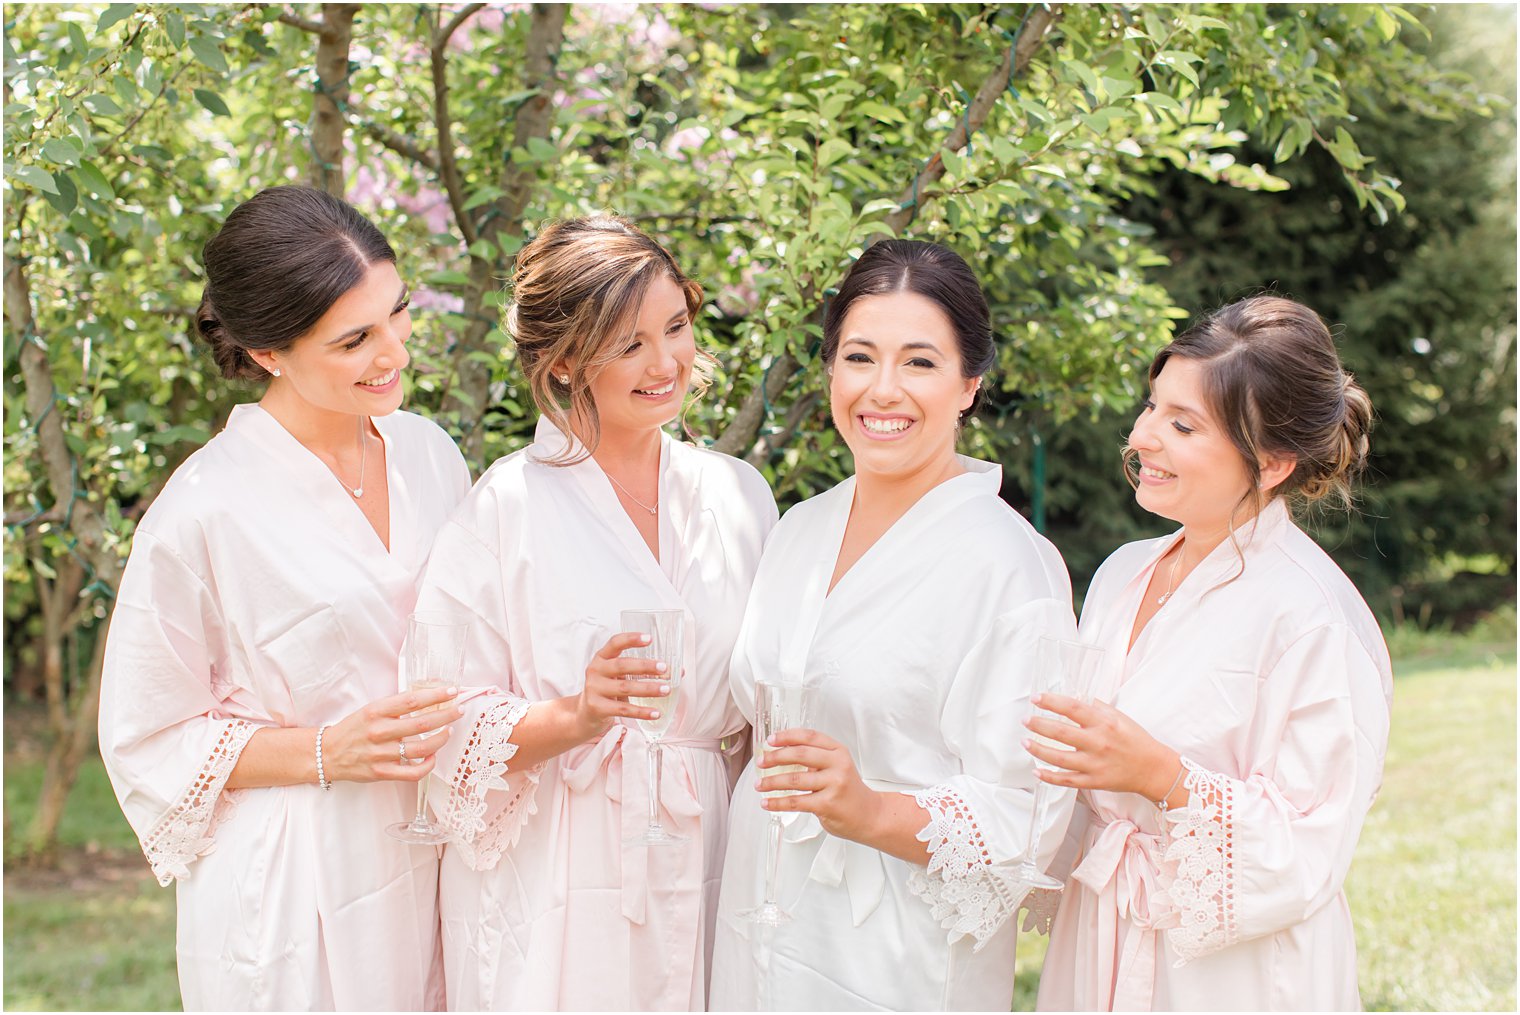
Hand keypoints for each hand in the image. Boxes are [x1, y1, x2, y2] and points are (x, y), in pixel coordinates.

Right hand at [322, 684, 463, 783]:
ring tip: (448, 731)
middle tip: (459, 710)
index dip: (435, 695)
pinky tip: (433, 757)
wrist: (327, 753)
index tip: (452, 691)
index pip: (412, 700)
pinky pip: (413, 772)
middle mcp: (379, 731)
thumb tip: (427, 697)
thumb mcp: (370, 710)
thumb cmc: (353, 729)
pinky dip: (428, 765)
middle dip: (446, 715)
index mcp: (376, 711)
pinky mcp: (381, 773)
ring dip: (441, 739)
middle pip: (422, 723)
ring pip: (421, 748)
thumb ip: (395, 706)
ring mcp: (381, 754)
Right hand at [573, 632, 669, 740]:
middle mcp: (595, 671)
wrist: (584, 713)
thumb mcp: (618, 676)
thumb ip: (641, 671)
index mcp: (601, 658)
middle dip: (645, 666)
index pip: (614, 643)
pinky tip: (656, 712)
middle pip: (622, 665)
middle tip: (665, 668)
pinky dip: (642, 712)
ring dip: (648, 689)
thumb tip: (678, 671)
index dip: (631, 639)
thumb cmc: (608, 689)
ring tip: (666, 689)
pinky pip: (624, 710)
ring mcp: (594, 689)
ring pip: (625, 688)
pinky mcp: (597, 708)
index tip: (649, 638)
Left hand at [757, 728, 884, 843]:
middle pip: (800, 754)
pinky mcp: (828, 804)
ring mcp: (834, 784)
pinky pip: (796, 802)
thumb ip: (817, 758)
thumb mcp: (838, 766)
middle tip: (761, 762)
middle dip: (775, 757)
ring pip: (794, 780)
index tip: (770, 741)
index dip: (787, 736)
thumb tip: (781, 754)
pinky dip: (778, 802)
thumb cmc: (849, 791)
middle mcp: (837, 764)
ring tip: (760, 785)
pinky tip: (767, 802)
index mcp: (838, 751)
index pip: (809, 736)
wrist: (870, 815)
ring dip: (772, 782)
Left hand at [1023, 693, 1179, 801]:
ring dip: (1038, 750)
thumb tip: (1074, 698)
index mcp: (1104, 723)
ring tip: (1025, 742)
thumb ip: (1096, 708)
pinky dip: (1049, 777)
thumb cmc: (1136, 740)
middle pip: (1060, 733)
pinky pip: (1067, 780)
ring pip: (1059, 758)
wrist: (1153, 769)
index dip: (1051, 702)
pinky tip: (1036, 771)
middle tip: (1025, 720)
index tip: (1036, 698)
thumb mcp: (1119, 717)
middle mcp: (1098, 743)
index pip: (1072, 708)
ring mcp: (1095, 764)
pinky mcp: (1094, 781)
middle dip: (1038, 725)